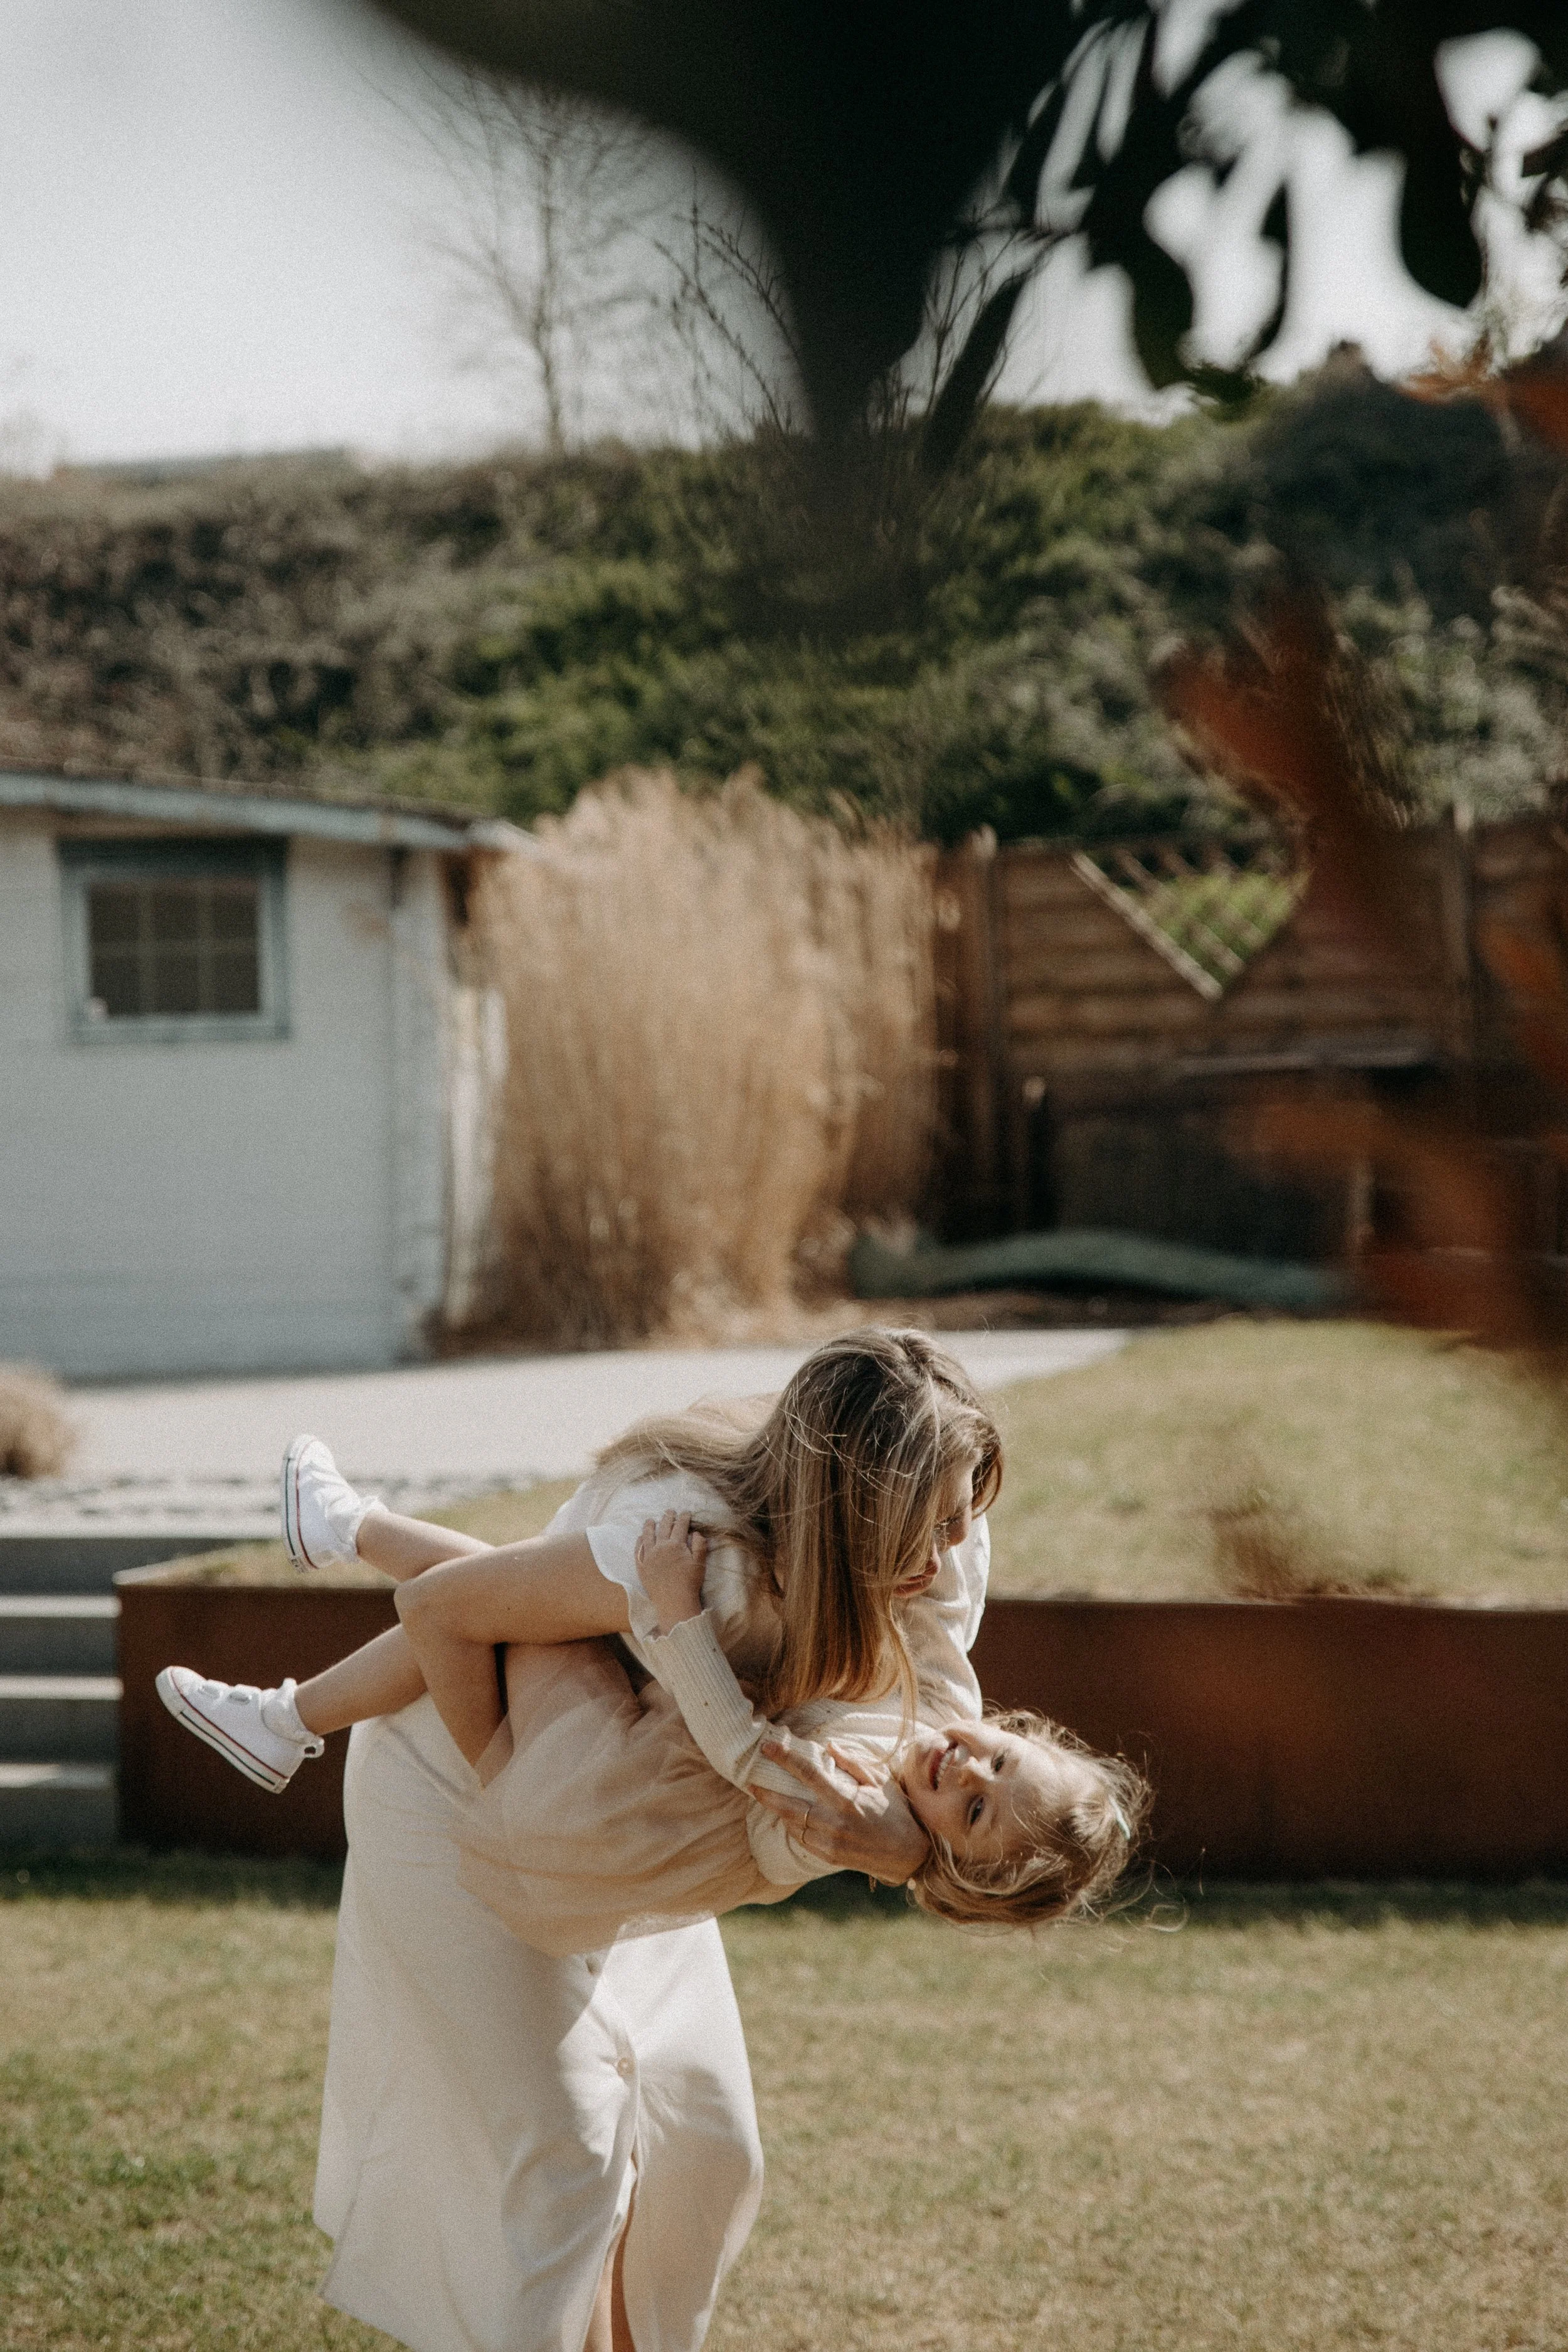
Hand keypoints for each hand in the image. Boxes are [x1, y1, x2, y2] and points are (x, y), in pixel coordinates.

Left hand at [634, 1511, 707, 1634]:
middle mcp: (661, 1547)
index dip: (684, 1518)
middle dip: (668, 1517)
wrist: (674, 1601)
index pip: (680, 1526)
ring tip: (650, 1520)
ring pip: (647, 1536)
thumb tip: (696, 1533)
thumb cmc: (689, 1583)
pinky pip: (638, 1550)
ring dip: (649, 1526)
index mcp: (676, 1545)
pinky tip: (640, 1538)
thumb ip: (699, 1546)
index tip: (686, 1512)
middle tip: (670, 1511)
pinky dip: (639, 1542)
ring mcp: (649, 1556)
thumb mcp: (700, 1563)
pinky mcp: (641, 1566)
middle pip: (664, 1528)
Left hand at [752, 1730, 929, 1883]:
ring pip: (792, 1824)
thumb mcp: (880, 1781)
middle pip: (789, 1805)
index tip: (768, 1747)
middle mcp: (834, 1822)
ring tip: (764, 1795)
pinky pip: (802, 1839)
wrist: (910, 1854)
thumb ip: (853, 1763)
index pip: (808, 1774)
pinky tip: (788, 1816)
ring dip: (777, 1810)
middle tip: (749, 1780)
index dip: (786, 1758)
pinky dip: (793, 1826)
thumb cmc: (898, 1812)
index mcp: (846, 1800)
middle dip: (766, 1793)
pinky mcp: (829, 1856)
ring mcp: (830, 1842)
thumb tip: (828, 1747)